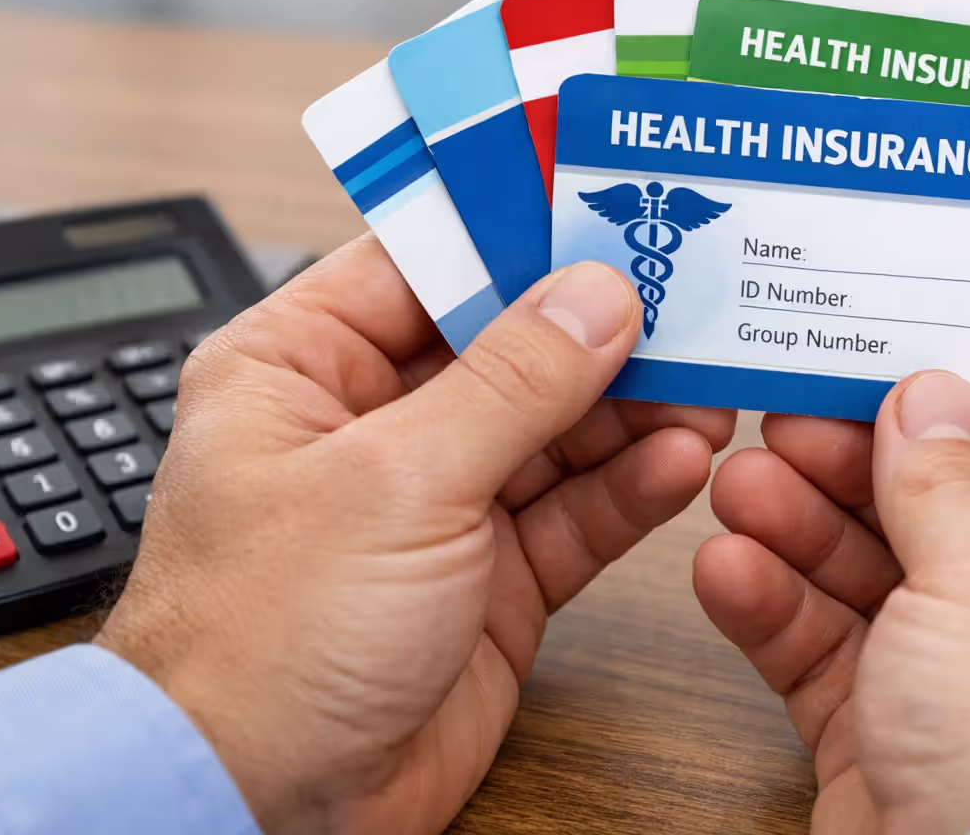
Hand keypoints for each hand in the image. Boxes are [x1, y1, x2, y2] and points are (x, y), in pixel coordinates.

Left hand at [95, 234, 733, 833]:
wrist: (260, 807)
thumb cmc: (261, 642)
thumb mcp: (395, 482)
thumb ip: (511, 383)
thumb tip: (596, 295)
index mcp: (304, 365)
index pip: (427, 260)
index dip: (517, 224)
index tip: (607, 195)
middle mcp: (376, 424)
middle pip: (509, 341)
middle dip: (600, 322)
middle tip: (689, 289)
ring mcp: (440, 501)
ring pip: (558, 425)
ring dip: (633, 404)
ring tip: (709, 377)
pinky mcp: (494, 575)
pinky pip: (577, 509)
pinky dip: (631, 484)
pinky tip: (683, 459)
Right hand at [694, 372, 969, 834]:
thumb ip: (950, 478)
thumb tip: (930, 394)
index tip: (905, 360)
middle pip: (958, 515)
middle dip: (865, 465)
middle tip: (790, 414)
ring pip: (881, 583)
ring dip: (805, 528)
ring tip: (738, 479)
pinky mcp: (897, 748)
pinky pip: (834, 657)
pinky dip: (779, 611)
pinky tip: (727, 567)